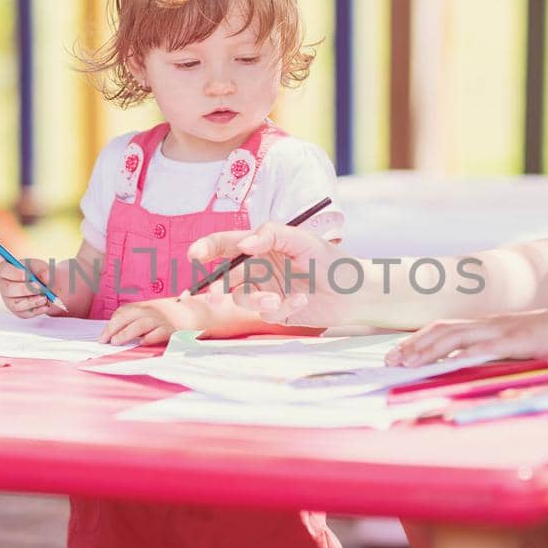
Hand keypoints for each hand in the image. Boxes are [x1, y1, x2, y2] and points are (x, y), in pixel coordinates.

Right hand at [0, 258, 64, 318]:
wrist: (46, 286)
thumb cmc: (40, 274)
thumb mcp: (43, 268)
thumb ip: (45, 272)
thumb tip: (47, 278)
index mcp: (7, 270)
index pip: (4, 270)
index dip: (15, 273)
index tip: (29, 275)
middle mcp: (4, 286)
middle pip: (9, 290)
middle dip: (26, 290)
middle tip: (41, 288)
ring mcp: (9, 300)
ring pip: (16, 305)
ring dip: (33, 302)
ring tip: (45, 297)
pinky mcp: (17, 311)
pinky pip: (24, 314)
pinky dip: (37, 310)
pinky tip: (45, 305)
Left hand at [100, 298, 187, 345]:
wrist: (191, 314)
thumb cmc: (164, 318)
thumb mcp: (147, 313)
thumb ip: (132, 319)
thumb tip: (111, 332)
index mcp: (142, 306)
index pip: (122, 312)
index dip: (111, 324)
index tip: (102, 337)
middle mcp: (150, 311)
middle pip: (127, 317)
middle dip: (113, 328)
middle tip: (103, 340)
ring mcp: (160, 320)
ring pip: (140, 325)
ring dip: (126, 333)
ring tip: (116, 342)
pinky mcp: (170, 331)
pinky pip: (159, 333)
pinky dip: (149, 338)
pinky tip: (141, 343)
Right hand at [187, 223, 347, 326]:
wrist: (353, 291)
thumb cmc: (329, 259)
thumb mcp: (302, 239)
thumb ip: (272, 235)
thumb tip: (244, 242)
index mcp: (261, 245)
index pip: (227, 244)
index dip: (207, 247)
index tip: (194, 254)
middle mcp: (258, 267)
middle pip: (226, 275)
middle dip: (219, 285)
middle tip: (214, 293)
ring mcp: (264, 290)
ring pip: (241, 298)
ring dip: (255, 301)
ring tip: (276, 301)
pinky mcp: (274, 311)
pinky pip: (264, 312)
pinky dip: (281, 308)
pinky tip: (300, 301)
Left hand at [386, 300, 547, 366]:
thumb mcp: (519, 348)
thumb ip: (497, 355)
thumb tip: (473, 369)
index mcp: (487, 327)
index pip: (444, 330)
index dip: (418, 341)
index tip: (398, 355)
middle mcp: (488, 325)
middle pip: (441, 330)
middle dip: (412, 345)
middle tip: (389, 360)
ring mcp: (501, 330)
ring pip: (455, 337)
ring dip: (428, 349)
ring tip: (407, 362)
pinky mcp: (516, 340)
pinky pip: (485, 348)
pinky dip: (464, 355)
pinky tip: (448, 364)